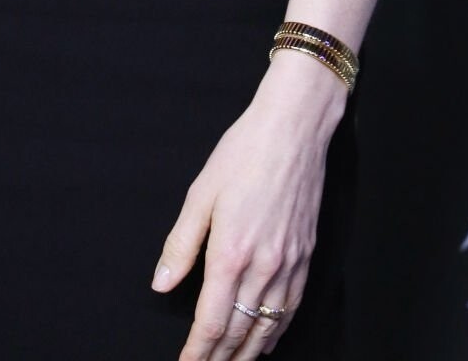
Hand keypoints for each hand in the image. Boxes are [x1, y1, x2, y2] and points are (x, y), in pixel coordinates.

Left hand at [150, 56, 346, 358]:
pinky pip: (290, 309)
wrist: (294, 129)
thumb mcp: (201, 193)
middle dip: (220, 359)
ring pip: (268, 327)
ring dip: (249, 354)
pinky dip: (276, 332)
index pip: (212, 322)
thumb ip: (181, 244)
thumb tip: (161, 283)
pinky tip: (266, 339)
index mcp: (231, 253)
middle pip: (241, 332)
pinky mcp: (307, 257)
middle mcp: (264, 267)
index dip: (197, 351)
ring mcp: (289, 265)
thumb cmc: (243, 153)